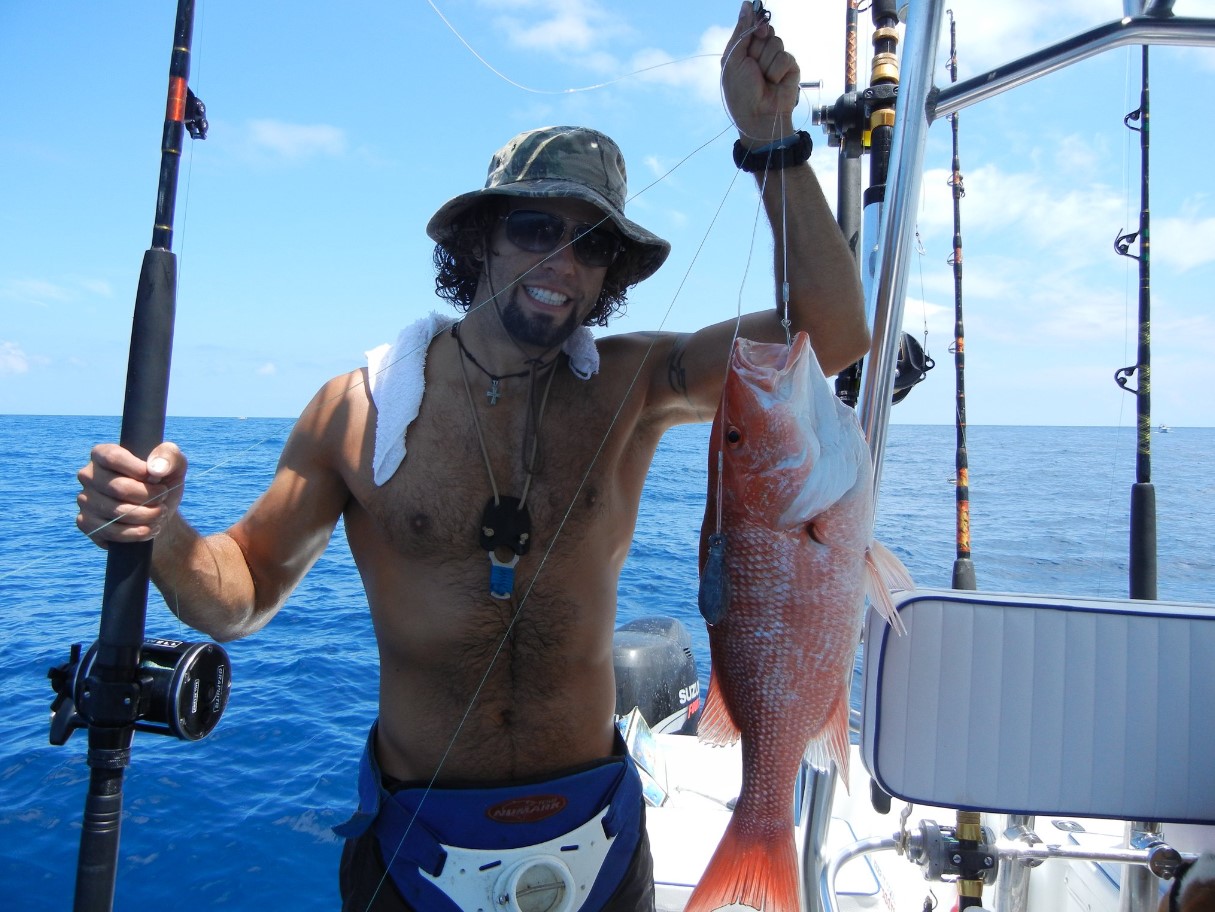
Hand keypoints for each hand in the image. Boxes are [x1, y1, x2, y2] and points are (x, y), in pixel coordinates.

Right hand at [77, 442, 187, 545]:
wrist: (159, 514)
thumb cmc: (163, 484)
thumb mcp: (174, 465)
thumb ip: (169, 456)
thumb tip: (156, 468)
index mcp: (103, 453)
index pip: (114, 458)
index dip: (140, 470)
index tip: (159, 480)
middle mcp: (88, 475)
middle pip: (119, 488)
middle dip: (149, 497)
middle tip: (163, 499)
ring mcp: (85, 500)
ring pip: (117, 512)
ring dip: (147, 515)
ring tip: (160, 513)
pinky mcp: (86, 523)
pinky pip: (111, 531)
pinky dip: (137, 533)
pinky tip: (149, 529)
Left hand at [721, 1, 800, 145]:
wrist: (757, 116)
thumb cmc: (741, 92)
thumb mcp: (733, 59)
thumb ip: (741, 31)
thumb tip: (747, 4)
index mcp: (745, 48)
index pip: (754, 23)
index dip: (755, 25)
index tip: (757, 32)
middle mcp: (761, 52)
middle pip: (766, 30)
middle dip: (758, 48)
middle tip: (753, 67)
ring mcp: (777, 59)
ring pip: (776, 42)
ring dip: (766, 62)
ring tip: (763, 79)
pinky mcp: (790, 68)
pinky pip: (785, 57)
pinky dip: (777, 71)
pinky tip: (774, 83)